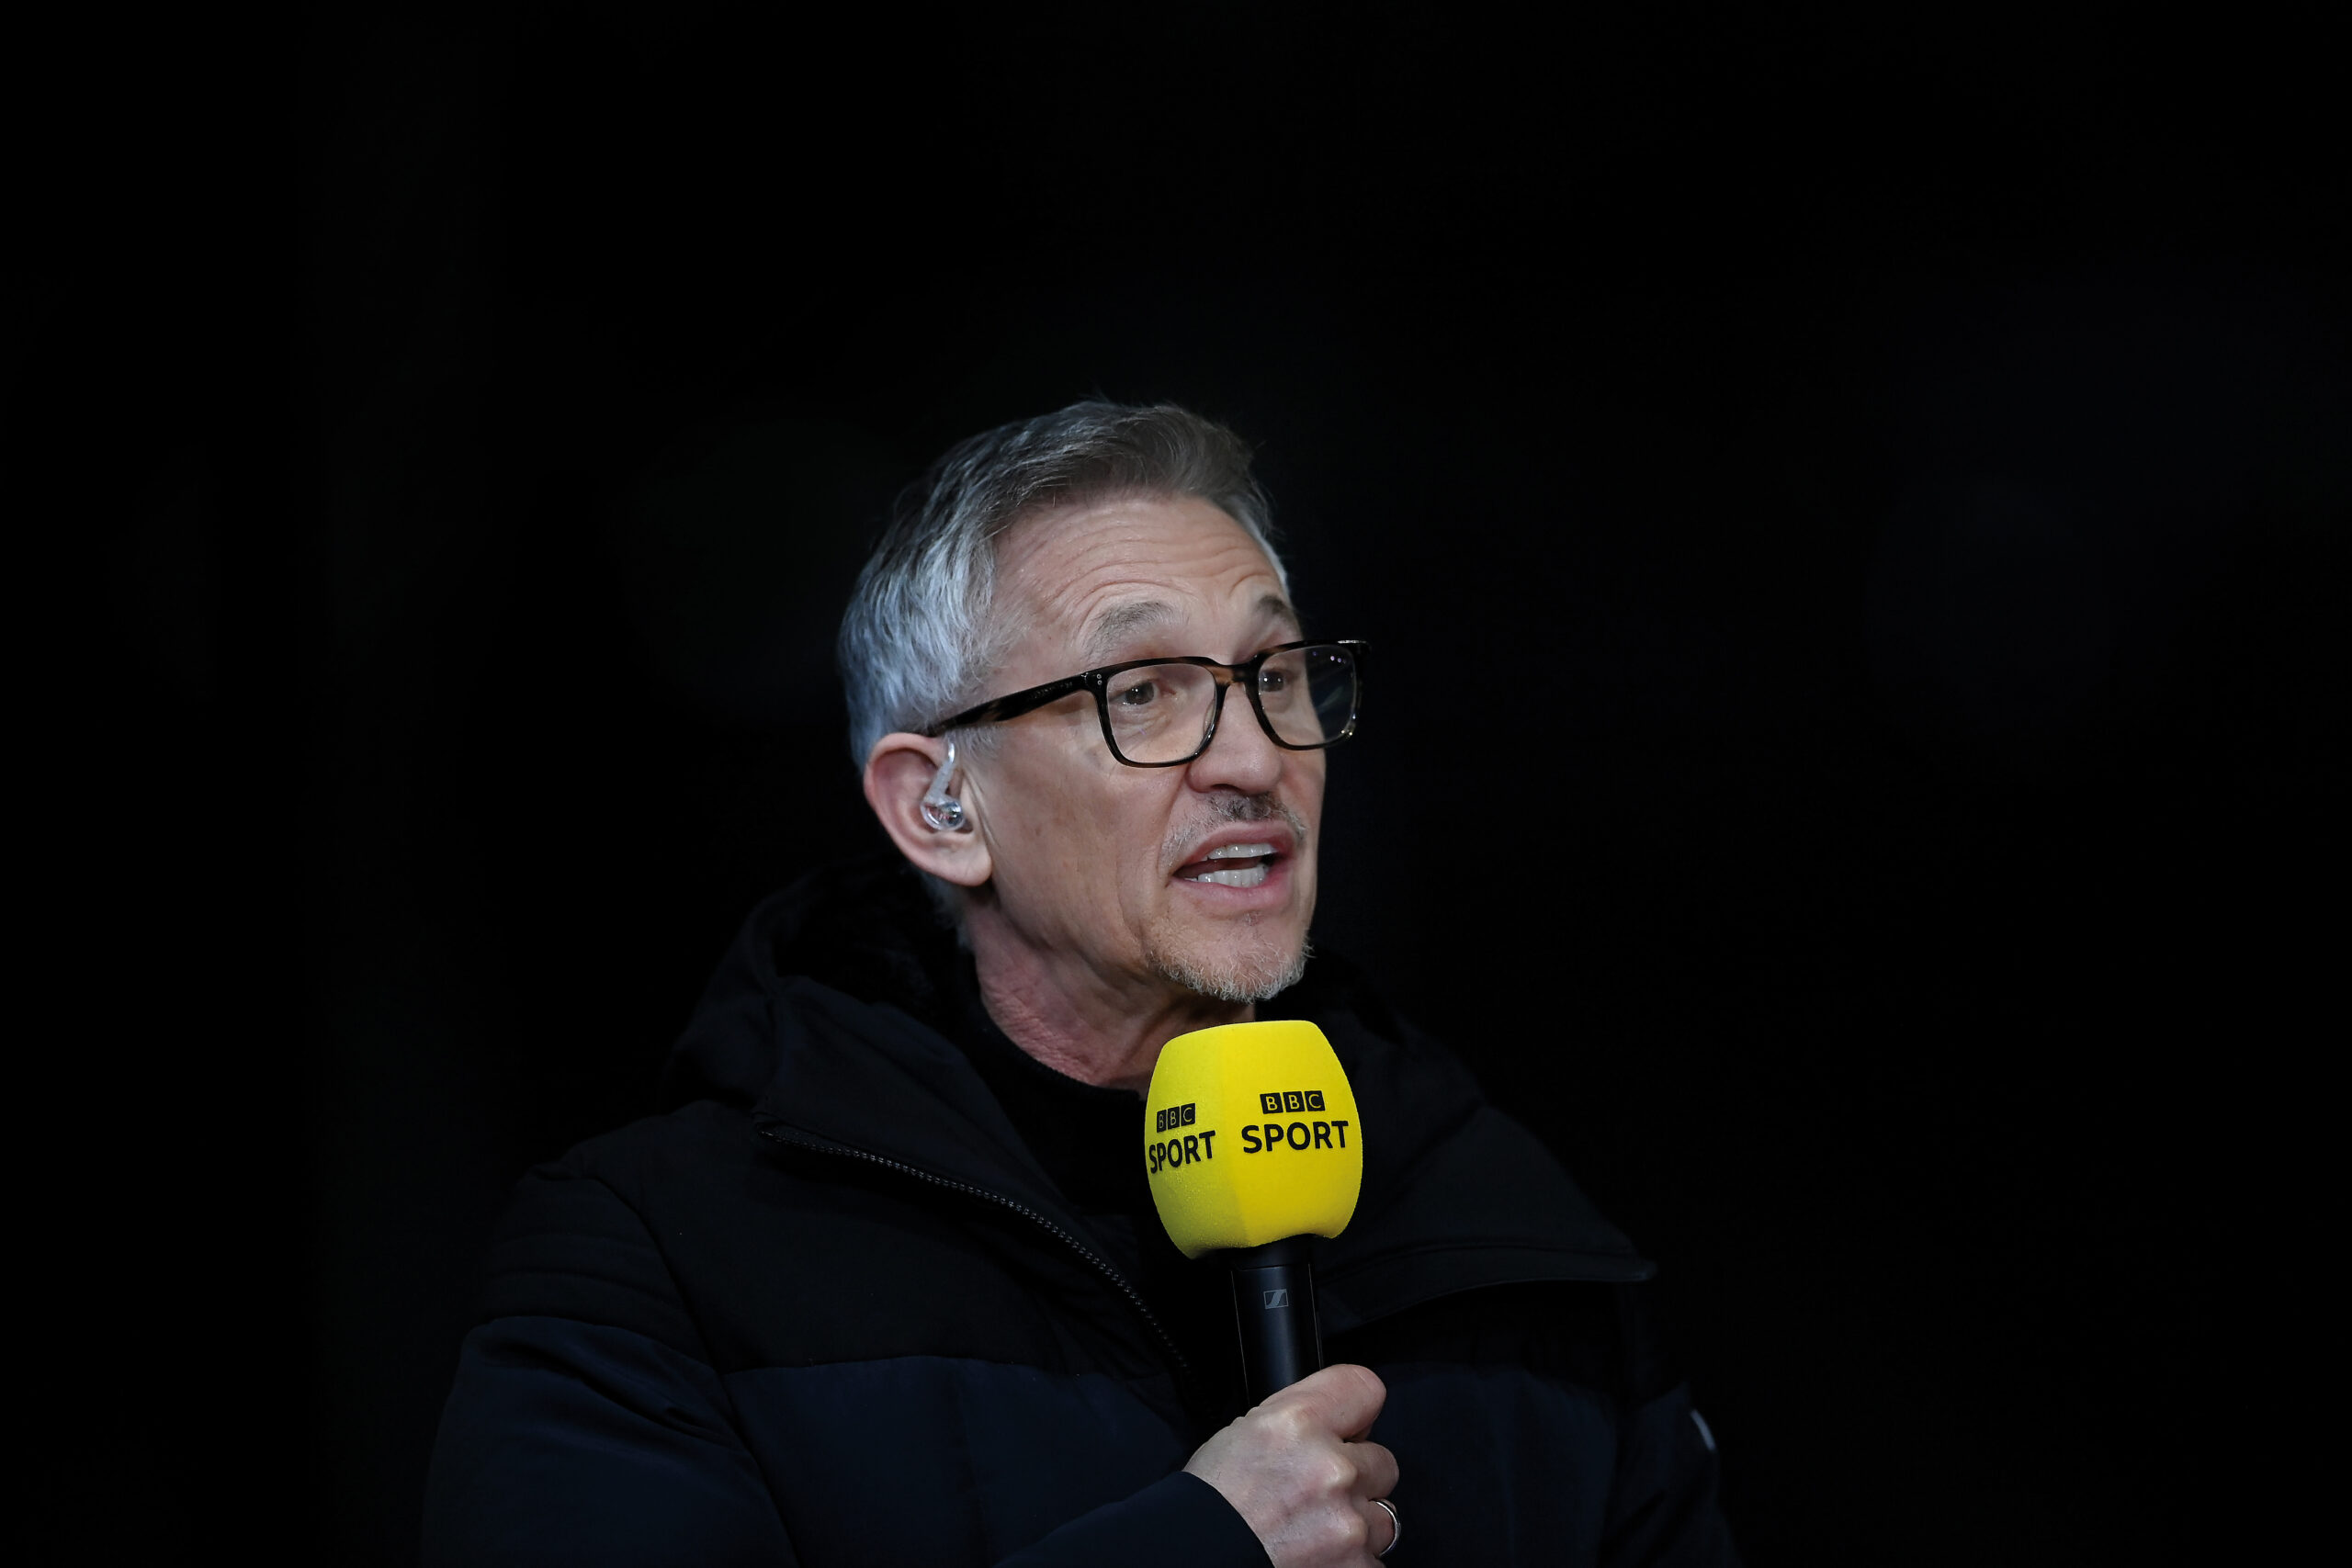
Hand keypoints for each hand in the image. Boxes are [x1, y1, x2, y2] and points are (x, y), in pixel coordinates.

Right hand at [1183, 1364, 1399, 1566]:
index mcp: (1298, 1423)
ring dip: (1356, 1522)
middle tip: (1317, 1492)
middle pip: (1382, 1460)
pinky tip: (1314, 1554)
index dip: (1356, 1411)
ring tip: (1312, 1530)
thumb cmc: (1212, 1504)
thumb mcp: (1246, 1431)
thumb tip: (1340, 1423)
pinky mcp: (1357, 1565)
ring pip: (1383, 1515)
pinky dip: (1349, 1559)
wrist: (1194, 1557)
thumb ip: (1302, 1419)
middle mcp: (1331, 1468)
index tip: (1350, 1426)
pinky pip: (1373, 1558)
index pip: (1366, 1388)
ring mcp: (1348, 1524)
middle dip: (1356, 1476)